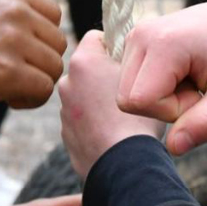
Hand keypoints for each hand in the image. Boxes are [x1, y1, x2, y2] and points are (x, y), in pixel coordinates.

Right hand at [0, 0, 66, 114]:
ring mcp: (11, 38)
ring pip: (54, 66)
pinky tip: (8, 99)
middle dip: (41, 63)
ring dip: (37, 82)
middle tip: (13, 76)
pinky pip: (44, 89)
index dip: (41, 40)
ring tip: (9, 88)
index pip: (53, 14)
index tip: (20, 55)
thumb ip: (12, 15)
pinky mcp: (8, 71)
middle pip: (58, 42)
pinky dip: (32, 100)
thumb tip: (50, 39)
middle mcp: (13, 8)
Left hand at [58, 31, 163, 178]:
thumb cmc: (136, 121)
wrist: (123, 168)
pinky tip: (112, 133)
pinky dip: (94, 122)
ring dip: (98, 99)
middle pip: (89, 67)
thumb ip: (129, 59)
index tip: (130, 62)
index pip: (96, 37)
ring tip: (122, 116)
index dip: (116, 47)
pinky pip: (82, 119)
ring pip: (84, 94)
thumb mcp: (142, 77)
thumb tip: (128, 54)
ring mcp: (64, 110)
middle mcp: (66, 82)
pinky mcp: (66, 134)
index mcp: (83, 61)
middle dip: (105, 75)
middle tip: (129, 90)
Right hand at [113, 1, 206, 155]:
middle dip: (165, 107)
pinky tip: (180, 73)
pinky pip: (132, 83)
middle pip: (129, 101)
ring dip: (161, 98)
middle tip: (196, 88)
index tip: (201, 94)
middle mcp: (139, 35)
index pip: (140, 103)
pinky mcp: (133, 41)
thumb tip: (174, 148)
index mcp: (161, 43)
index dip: (172, 111)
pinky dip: (155, 87)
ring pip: (129, 95)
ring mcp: (133, 36)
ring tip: (190, 78)